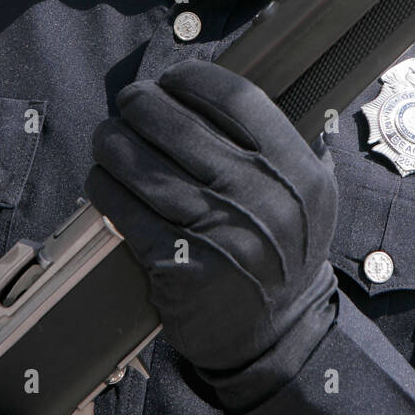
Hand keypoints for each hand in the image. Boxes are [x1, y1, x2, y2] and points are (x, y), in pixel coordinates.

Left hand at [85, 59, 338, 380]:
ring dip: (113, 143)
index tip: (174, 78)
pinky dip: (105, 189)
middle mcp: (261, 199)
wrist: (276, 335)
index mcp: (296, 172)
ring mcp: (220, 235)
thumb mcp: (312, 197)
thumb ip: (289, 144)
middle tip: (131, 101)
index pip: (237, 100)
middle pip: (181, 126)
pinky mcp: (180, 268)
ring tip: (107, 137)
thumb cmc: (283, 253)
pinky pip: (126, 213)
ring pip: (144, 167)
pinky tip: (102, 179)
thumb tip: (243, 90)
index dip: (195, 78)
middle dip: (143, 104)